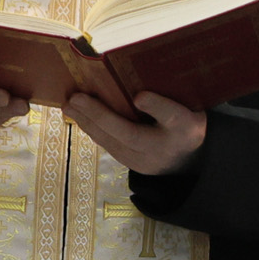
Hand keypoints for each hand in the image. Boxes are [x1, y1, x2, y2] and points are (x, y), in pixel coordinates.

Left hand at [66, 89, 209, 176]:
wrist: (189, 159)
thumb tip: (138, 97)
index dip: (156, 105)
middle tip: (75, 98)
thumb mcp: (187, 111)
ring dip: (88, 123)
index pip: (172, 116)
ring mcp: (144, 161)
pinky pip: (110, 145)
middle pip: (127, 133)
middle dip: (98, 115)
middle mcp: (162, 148)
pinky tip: (80, 119)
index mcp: (182, 130)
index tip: (140, 95)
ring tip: (69, 106)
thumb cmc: (185, 126)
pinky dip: (93, 130)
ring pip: (112, 141)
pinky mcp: (131, 164)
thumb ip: (166, 104)